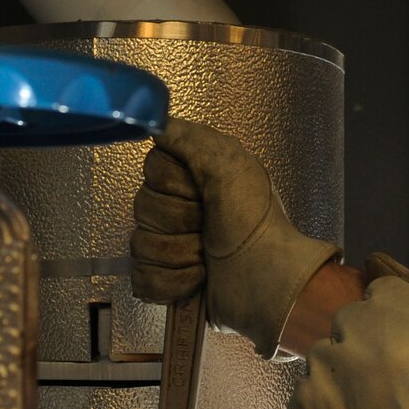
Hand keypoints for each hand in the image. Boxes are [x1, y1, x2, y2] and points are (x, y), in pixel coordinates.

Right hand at [131, 118, 340, 358]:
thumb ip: (190, 139)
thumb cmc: (255, 222)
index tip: (203, 192)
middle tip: (209, 228)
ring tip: (208, 257)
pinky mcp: (165, 282)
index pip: (151, 170)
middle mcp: (178, 210)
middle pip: (142, 207)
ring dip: (179, 253)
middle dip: (179, 221)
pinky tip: (197, 279)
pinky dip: (172, 282)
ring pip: (140, 245)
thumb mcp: (231, 165)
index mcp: (193, 180)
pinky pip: (143, 279)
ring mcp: (169, 248)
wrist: (268, 279)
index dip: (174, 184)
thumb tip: (158, 125)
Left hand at [294, 254, 408, 408]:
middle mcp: (363, 328)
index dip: (391, 321)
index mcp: (396, 305)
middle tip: (393, 376)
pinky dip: (322, 404)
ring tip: (375, 399)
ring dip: (341, 372)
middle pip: (347, 321)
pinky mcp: (321, 402)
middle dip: (365, 344)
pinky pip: (304, 392)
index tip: (403, 344)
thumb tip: (374, 260)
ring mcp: (339, 365)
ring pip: (323, 355)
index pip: (375, 292)